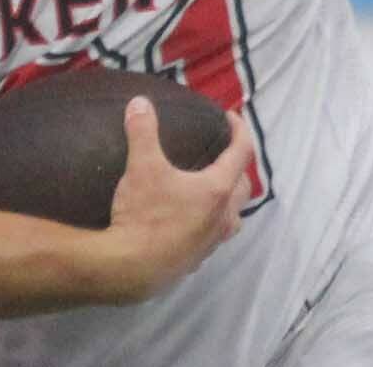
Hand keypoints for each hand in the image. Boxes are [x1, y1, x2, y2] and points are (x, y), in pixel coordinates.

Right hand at [100, 96, 252, 302]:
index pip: (242, 153)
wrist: (130, 269)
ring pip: (233, 217)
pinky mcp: (195, 260)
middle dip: (237, 166)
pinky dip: (209, 223)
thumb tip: (140, 102)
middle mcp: (222, 217)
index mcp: (217, 189)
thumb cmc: (143, 215)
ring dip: (229, 200)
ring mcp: (211, 242)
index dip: (240, 130)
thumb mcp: (141, 166)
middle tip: (221, 152)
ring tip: (211, 189)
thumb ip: (142, 131)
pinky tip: (188, 220)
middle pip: (243, 187)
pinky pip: (212, 237)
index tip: (230, 117)